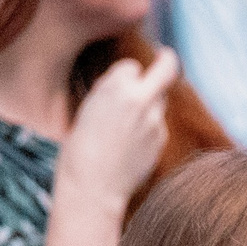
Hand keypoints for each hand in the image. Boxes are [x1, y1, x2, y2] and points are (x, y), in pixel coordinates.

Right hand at [58, 47, 178, 207]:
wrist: (93, 189)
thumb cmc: (79, 151)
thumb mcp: (88, 110)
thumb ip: (111, 92)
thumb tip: (131, 80)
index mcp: (116, 88)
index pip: (131, 67)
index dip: (124, 74)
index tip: (119, 81)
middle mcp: (141, 100)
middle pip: (166, 69)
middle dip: (166, 60)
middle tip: (165, 55)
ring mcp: (155, 122)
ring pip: (161, 100)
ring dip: (150, 102)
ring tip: (126, 124)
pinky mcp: (161, 141)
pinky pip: (157, 125)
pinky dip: (148, 128)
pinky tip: (129, 145)